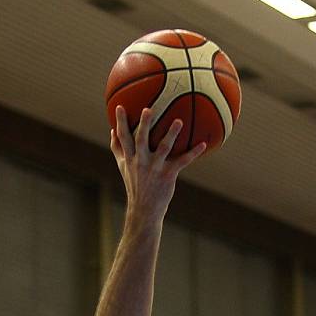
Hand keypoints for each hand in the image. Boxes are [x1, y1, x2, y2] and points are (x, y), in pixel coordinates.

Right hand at [110, 106, 205, 220]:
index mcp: (129, 159)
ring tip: (179, 121)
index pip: (123, 138)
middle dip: (144, 125)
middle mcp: (141, 162)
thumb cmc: (134, 185)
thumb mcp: (123, 167)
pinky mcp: (168, 175)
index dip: (121, 122)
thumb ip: (117, 148)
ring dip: (171, 135)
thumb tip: (112, 131)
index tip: (120, 106)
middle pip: (141, 140)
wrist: (144, 209)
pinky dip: (193, 153)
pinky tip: (203, 145)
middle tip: (148, 109)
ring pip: (163, 148)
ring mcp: (155, 169)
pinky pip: (182, 162)